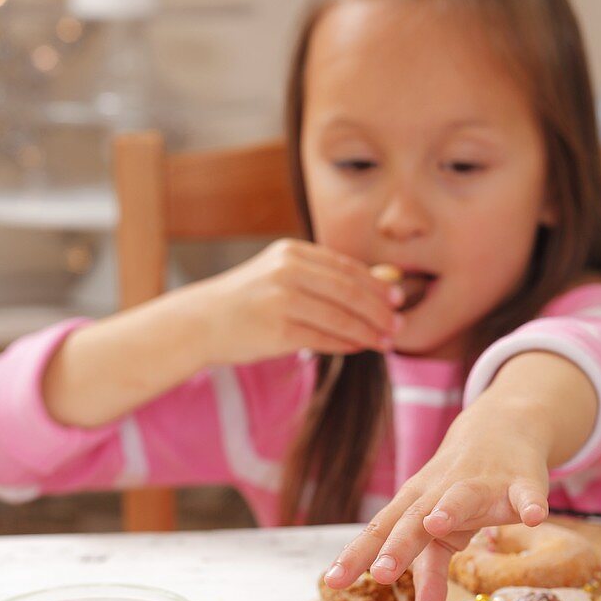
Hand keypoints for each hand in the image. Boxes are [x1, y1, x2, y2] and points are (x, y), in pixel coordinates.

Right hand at [208, 239, 404, 363]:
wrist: (201, 321)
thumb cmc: (247, 300)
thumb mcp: (280, 274)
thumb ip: (322, 277)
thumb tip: (377, 286)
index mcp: (291, 253)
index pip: (346, 268)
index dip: (376, 286)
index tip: (397, 300)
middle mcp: (287, 271)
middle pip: (349, 290)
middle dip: (379, 310)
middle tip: (398, 325)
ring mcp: (281, 300)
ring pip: (340, 316)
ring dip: (368, 331)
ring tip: (386, 342)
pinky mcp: (277, 330)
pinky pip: (323, 338)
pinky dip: (346, 344)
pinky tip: (359, 348)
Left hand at [323, 396, 549, 600]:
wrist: (500, 430)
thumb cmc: (458, 491)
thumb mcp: (442, 533)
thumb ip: (431, 573)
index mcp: (414, 505)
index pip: (379, 532)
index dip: (356, 556)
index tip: (333, 582)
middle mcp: (440, 493)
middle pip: (414, 520)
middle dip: (397, 545)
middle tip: (381, 573)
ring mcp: (480, 484)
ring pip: (461, 497)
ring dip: (448, 509)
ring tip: (436, 525)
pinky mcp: (520, 481)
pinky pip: (526, 493)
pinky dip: (530, 503)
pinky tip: (535, 518)